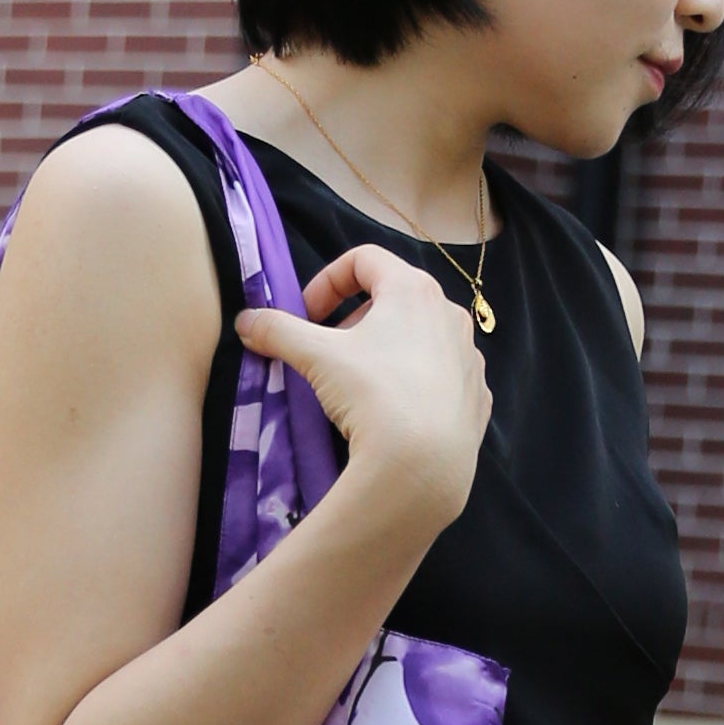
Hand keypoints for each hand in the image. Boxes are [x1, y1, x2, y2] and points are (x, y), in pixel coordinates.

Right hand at [234, 242, 491, 532]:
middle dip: (355, 320)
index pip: (364, 259)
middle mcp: (449, 313)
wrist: (423, 465)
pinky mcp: (477, 397)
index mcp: (412, 289)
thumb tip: (246, 321)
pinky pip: (443, 378)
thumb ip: (279, 331)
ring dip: (388, 350)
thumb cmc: (372, 394)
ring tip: (364, 385)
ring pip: (423, 338)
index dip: (327, 281)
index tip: (307, 316)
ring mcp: (469, 356)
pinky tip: (398, 413)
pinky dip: (417, 384)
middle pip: (395, 298)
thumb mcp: (316, 358)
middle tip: (330, 354)